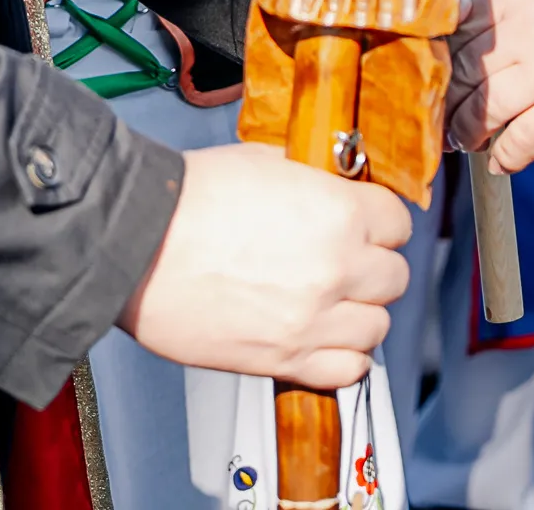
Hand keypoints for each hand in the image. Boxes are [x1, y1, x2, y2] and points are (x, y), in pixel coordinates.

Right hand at [117, 141, 412, 387]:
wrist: (135, 243)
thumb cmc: (188, 200)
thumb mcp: (266, 162)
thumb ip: (314, 178)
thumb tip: (333, 184)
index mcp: (339, 213)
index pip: (399, 224)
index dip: (381, 222)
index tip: (368, 227)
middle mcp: (336, 269)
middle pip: (394, 278)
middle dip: (374, 268)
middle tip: (348, 263)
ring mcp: (312, 320)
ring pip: (378, 327)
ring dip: (360, 314)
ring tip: (333, 303)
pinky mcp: (282, 359)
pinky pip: (347, 371)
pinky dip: (343, 358)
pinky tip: (324, 339)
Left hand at [448, 0, 533, 171]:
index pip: (461, 27)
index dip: (443, 54)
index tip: (435, 72)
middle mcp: (528, 30)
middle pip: (465, 70)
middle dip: (448, 97)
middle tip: (441, 113)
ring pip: (486, 108)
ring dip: (469, 130)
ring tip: (466, 139)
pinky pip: (523, 141)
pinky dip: (506, 157)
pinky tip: (500, 163)